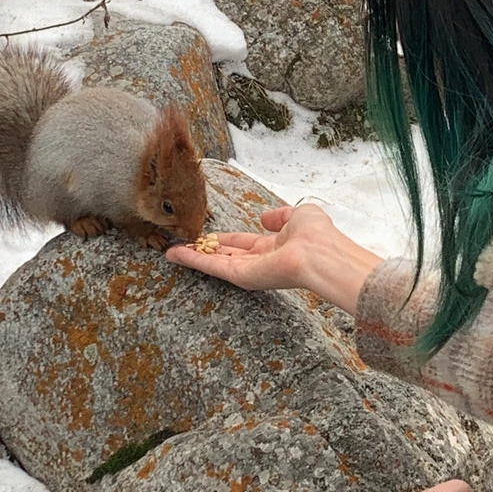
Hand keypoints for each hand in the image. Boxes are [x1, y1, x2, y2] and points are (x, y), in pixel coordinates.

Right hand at [166, 204, 381, 314]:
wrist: (321, 253)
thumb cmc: (317, 235)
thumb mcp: (299, 214)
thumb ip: (281, 215)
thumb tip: (265, 217)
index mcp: (275, 247)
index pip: (244, 244)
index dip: (225, 240)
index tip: (209, 236)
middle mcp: (260, 261)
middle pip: (225, 256)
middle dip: (205, 250)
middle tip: (184, 246)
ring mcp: (249, 270)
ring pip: (215, 263)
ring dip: (192, 257)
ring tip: (171, 252)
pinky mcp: (241, 276)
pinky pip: (212, 267)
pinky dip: (192, 260)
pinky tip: (176, 254)